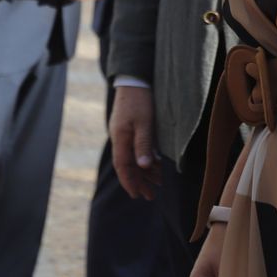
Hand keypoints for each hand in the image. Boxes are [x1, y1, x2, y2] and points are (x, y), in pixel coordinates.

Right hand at [109, 85, 161, 199]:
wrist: (134, 79)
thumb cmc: (140, 100)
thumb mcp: (144, 122)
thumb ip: (143, 145)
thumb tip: (144, 167)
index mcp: (120, 138)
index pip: (123, 166)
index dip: (130, 182)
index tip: (137, 196)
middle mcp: (120, 139)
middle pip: (127, 166)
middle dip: (138, 182)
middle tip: (150, 196)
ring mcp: (124, 134)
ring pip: (132, 159)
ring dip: (144, 172)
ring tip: (157, 183)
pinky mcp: (130, 129)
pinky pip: (135, 150)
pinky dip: (145, 160)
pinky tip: (155, 165)